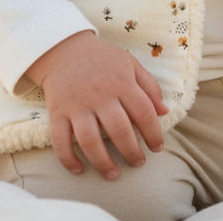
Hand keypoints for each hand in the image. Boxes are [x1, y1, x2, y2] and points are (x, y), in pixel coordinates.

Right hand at [26, 31, 169, 179]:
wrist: (64, 48)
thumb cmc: (102, 58)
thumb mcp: (129, 64)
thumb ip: (149, 86)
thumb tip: (164, 111)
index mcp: (121, 82)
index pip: (144, 112)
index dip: (154, 134)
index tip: (157, 148)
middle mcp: (99, 95)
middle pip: (119, 130)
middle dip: (132, 152)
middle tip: (138, 162)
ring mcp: (77, 105)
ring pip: (90, 140)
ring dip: (103, 162)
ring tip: (114, 174)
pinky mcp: (57, 112)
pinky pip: (61, 140)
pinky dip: (68, 159)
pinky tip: (79, 169)